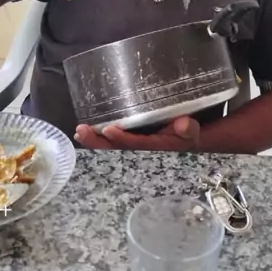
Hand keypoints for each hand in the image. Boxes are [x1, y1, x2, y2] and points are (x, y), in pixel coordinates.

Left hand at [75, 116, 200, 151]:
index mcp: (155, 145)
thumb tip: (183, 124)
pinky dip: (97, 132)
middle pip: (117, 146)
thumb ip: (188, 129)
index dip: (123, 138)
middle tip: (83, 132)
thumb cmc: (187, 131)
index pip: (137, 143)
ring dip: (94, 138)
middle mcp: (141, 144)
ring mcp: (134, 139)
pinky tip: (85, 129)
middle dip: (98, 142)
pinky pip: (112, 134)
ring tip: (80, 132)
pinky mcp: (129, 131)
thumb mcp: (192, 131)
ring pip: (111, 142)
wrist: (187, 134)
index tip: (109, 129)